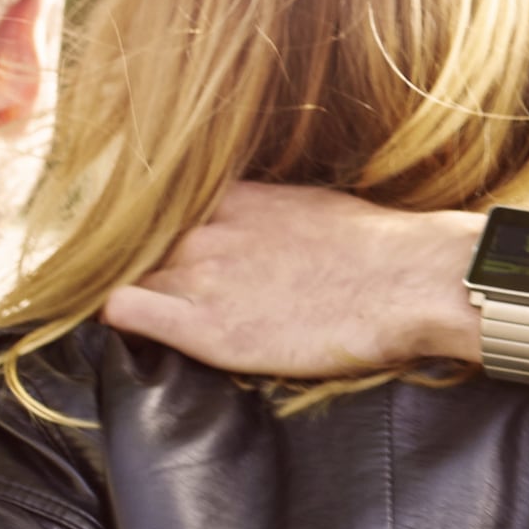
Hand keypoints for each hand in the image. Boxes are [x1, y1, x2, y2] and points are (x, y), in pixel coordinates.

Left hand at [105, 182, 484, 375]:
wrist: (410, 280)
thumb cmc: (381, 251)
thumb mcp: (314, 209)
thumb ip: (269, 215)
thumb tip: (268, 233)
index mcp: (233, 199)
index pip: (161, 209)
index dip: (156, 235)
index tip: (158, 255)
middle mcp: (205, 228)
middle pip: (136, 244)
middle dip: (135, 264)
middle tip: (150, 290)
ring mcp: (201, 274)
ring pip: (124, 273)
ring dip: (128, 290)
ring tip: (142, 313)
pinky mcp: (205, 325)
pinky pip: (123, 310)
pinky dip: (117, 316)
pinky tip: (134, 329)